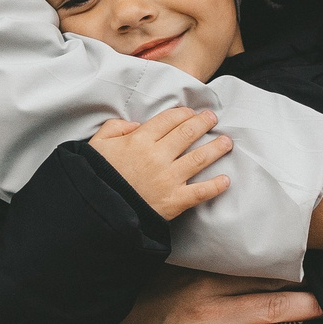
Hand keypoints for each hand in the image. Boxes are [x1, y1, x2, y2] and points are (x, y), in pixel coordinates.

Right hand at [88, 108, 232, 219]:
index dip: (182, 113)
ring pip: (199, 158)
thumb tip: (135, 125)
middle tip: (212, 118)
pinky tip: (226, 181)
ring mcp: (168, 179)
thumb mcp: (97, 145)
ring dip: (216, 148)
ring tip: (227, 142)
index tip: (190, 112)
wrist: (97, 211)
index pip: (168, 120)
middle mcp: (157, 156)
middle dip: (203, 123)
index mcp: (139, 140)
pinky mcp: (174, 201)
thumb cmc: (96, 177)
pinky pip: (200, 192)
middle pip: (187, 133)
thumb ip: (114, 128)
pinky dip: (215, 186)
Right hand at [102, 268, 322, 323]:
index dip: (292, 276)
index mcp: (206, 283)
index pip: (257, 277)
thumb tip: (263, 256)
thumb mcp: (184, 273)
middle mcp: (208, 313)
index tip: (321, 272)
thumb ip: (219, 267)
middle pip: (266, 307)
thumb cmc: (155, 299)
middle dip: (306, 306)